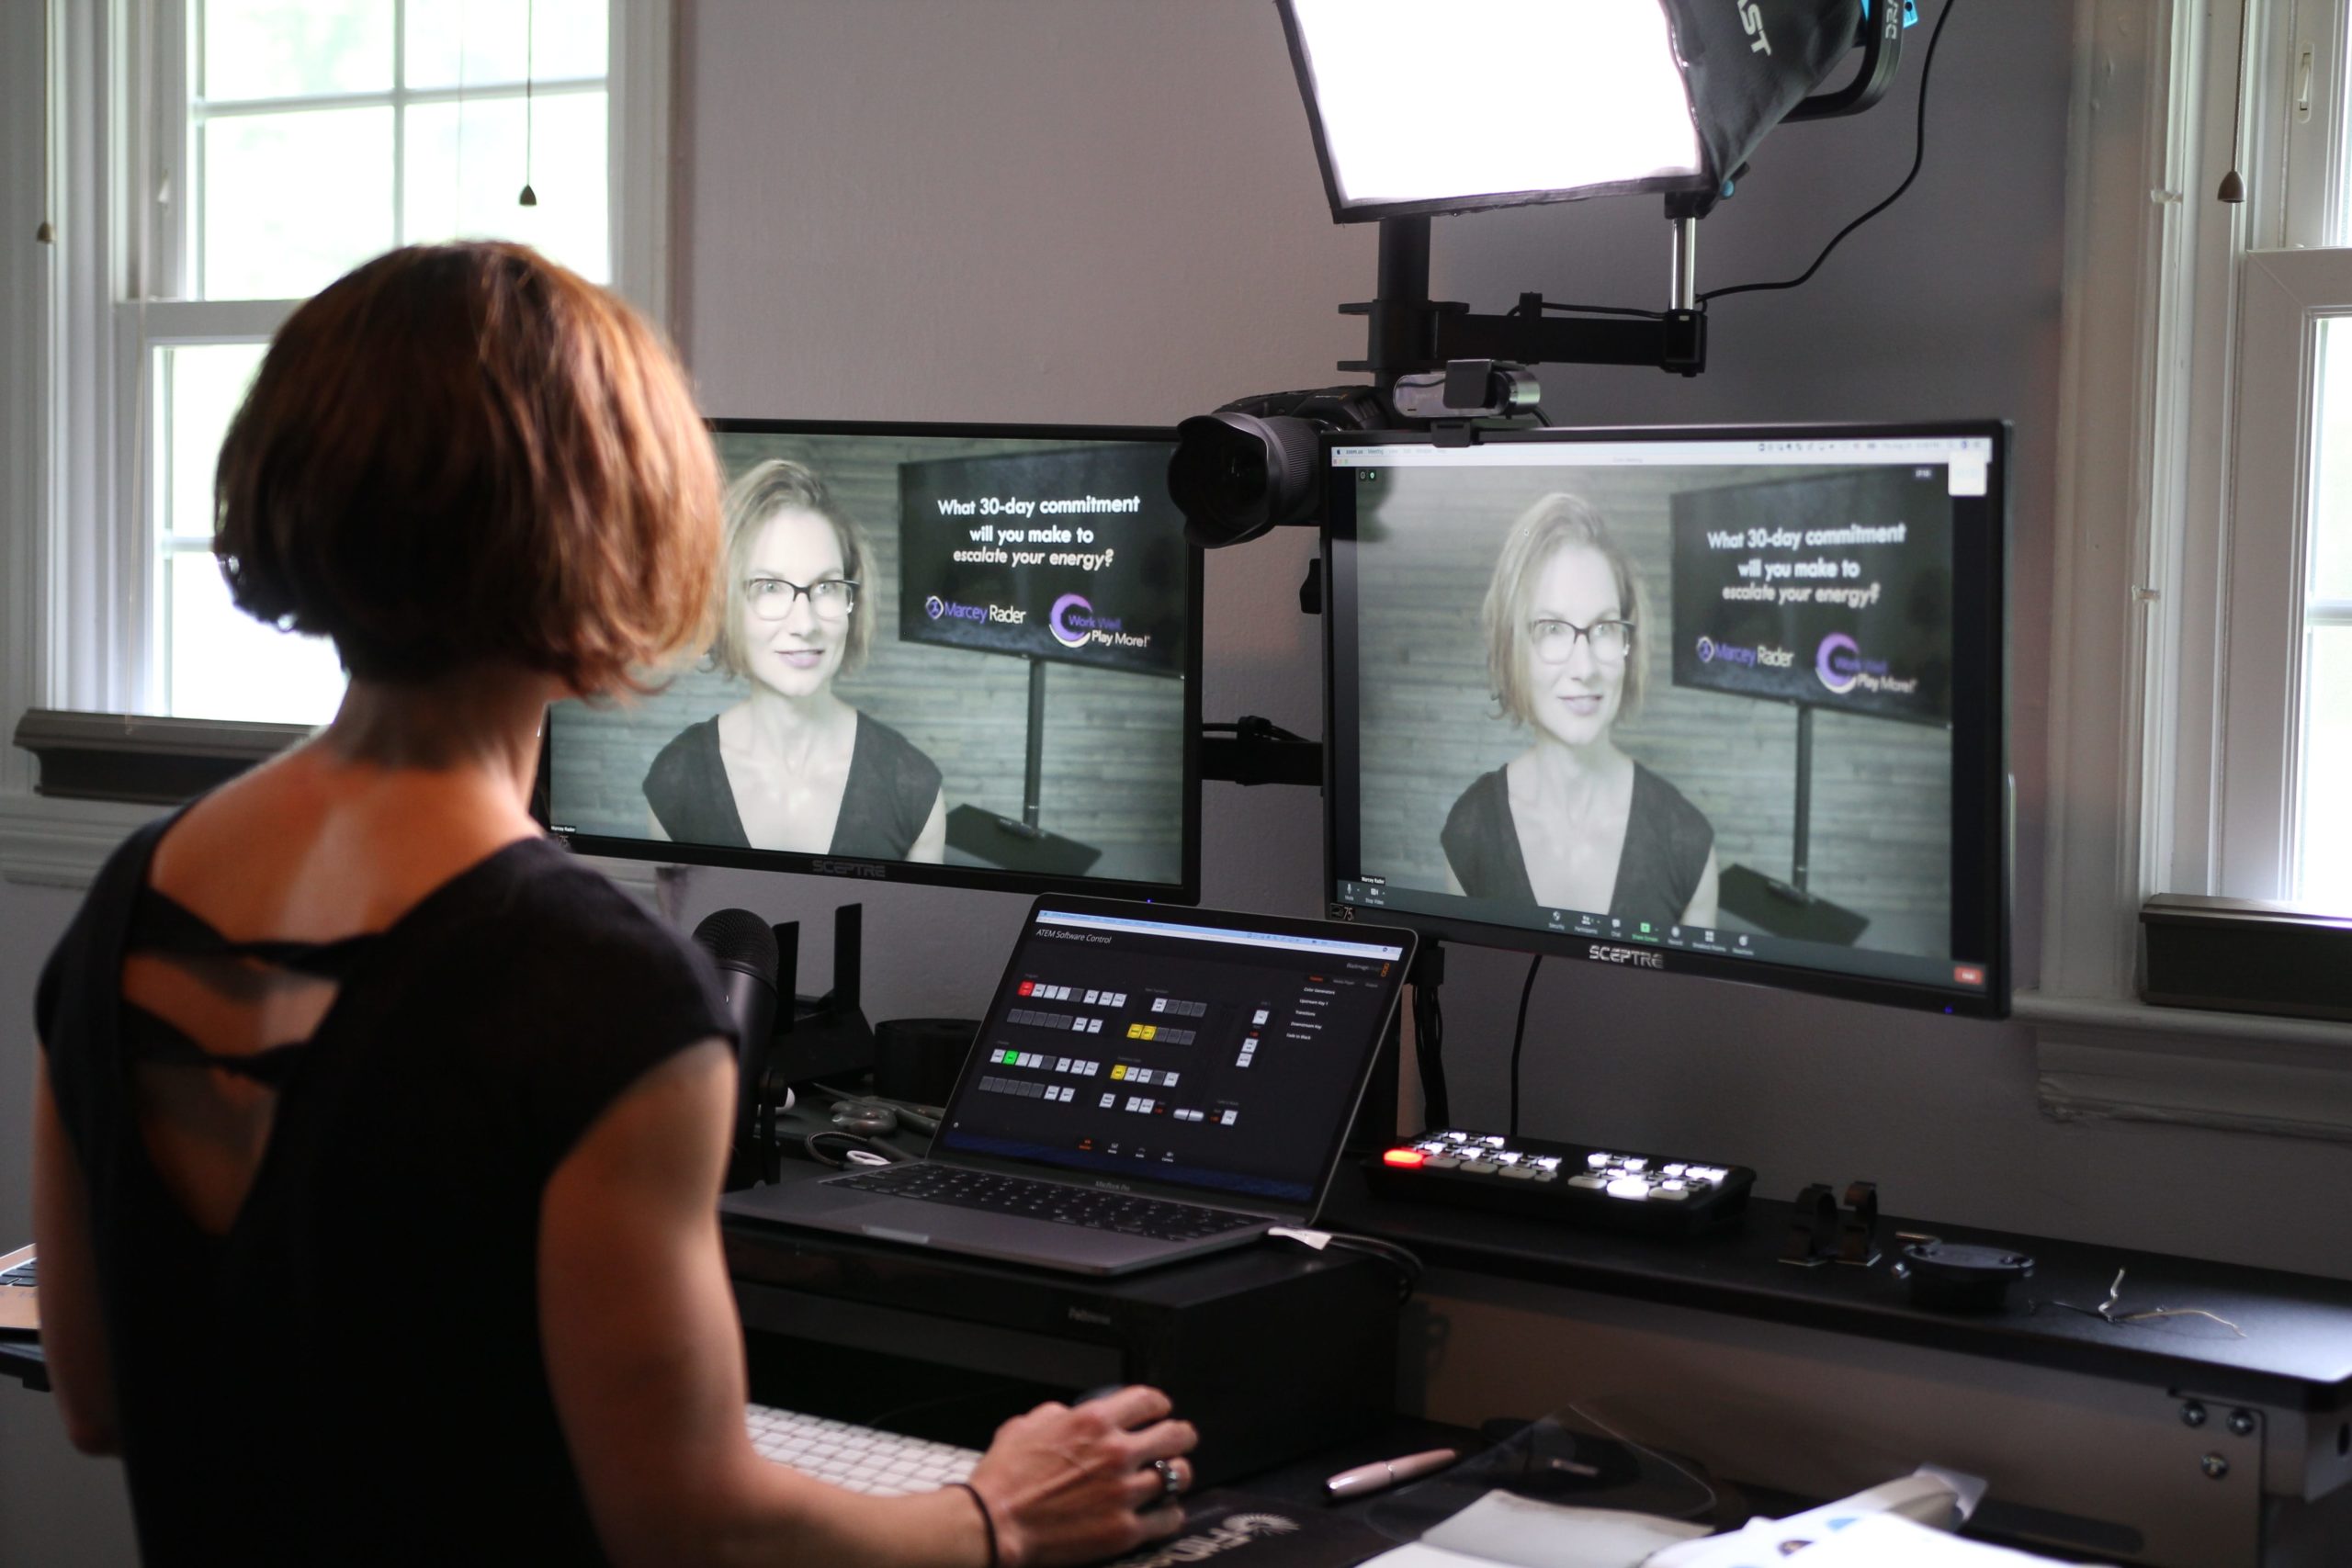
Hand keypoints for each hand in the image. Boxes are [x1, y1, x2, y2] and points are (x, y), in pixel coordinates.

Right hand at [964, 1385, 1196, 1567]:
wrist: (995, 1524)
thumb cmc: (1004, 1478)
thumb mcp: (1025, 1426)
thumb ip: (1056, 1414)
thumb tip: (1069, 1414)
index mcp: (1093, 1421)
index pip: (1149, 1400)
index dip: (1160, 1404)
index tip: (1161, 1411)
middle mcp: (1116, 1453)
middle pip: (1176, 1435)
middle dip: (1181, 1436)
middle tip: (1179, 1441)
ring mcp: (1124, 1493)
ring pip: (1178, 1476)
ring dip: (1176, 1475)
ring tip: (1170, 1477)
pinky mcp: (1124, 1530)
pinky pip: (1168, 1518)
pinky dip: (1169, 1513)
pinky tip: (1163, 1512)